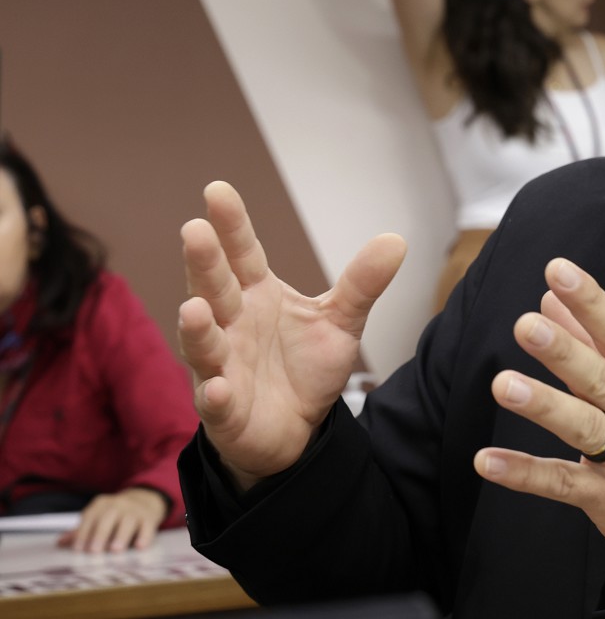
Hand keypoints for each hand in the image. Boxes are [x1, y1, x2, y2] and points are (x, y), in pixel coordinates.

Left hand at [58, 488, 166, 552]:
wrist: (144, 501)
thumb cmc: (114, 515)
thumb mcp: (97, 518)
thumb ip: (81, 531)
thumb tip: (59, 543)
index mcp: (101, 504)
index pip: (90, 517)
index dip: (83, 533)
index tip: (78, 549)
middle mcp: (118, 504)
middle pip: (108, 517)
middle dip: (100, 534)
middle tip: (94, 551)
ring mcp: (135, 510)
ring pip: (128, 521)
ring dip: (121, 535)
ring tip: (115, 550)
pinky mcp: (149, 518)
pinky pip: (147, 526)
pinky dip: (144, 536)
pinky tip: (140, 546)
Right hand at [179, 182, 405, 489]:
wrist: (296, 428)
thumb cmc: (305, 367)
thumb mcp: (340, 321)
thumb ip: (361, 283)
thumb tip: (397, 239)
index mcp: (255, 295)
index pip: (242, 254)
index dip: (231, 225)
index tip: (217, 190)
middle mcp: (230, 324)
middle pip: (214, 289)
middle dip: (204, 263)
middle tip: (194, 230)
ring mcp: (220, 367)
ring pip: (203, 344)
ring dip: (196, 328)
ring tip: (195, 308)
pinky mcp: (224, 410)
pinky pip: (215, 402)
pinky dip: (214, 396)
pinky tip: (218, 388)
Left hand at [473, 259, 604, 551]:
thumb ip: (596, 340)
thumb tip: (551, 298)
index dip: (592, 303)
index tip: (559, 273)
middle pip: (602, 380)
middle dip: (565, 352)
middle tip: (526, 326)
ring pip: (584, 428)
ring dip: (544, 406)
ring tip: (505, 384)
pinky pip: (560, 483)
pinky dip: (523, 474)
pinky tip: (488, 460)